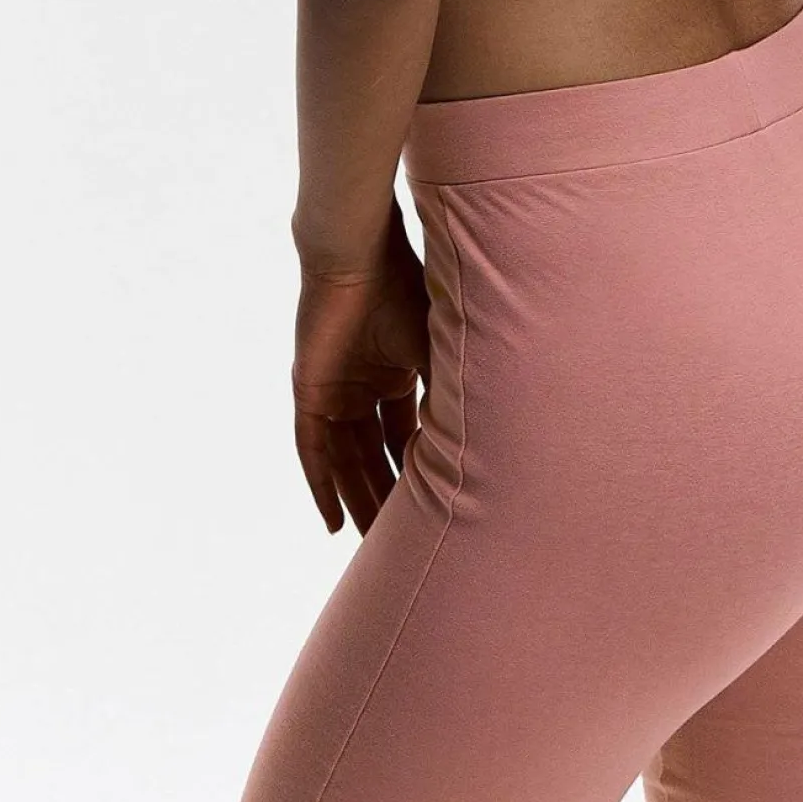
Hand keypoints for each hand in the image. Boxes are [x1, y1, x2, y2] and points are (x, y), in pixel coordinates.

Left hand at [291, 195, 430, 536]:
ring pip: (344, 460)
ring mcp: (332, 389)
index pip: (401, 437)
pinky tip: (331, 521)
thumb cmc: (405, 292)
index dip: (413, 472)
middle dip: (384, 496)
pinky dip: (321, 484)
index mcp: (392, 373)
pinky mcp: (308, 391)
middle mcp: (361, 385)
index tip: (429, 508)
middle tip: (398, 541)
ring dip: (355, 499)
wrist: (359, 257)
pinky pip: (311, 450)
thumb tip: (494, 436)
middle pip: (371, 456)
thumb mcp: (437, 352)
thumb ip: (453, 391)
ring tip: (369, 544)